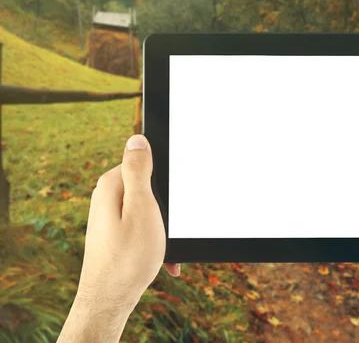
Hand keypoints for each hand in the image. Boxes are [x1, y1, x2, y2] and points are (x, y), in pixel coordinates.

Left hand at [58, 135, 179, 342]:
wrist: (109, 301)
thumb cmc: (128, 257)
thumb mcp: (142, 207)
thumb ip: (138, 171)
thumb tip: (136, 140)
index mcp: (111, 185)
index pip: (144, 163)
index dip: (164, 181)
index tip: (171, 202)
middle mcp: (106, 198)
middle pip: (148, 188)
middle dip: (166, 209)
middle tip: (170, 230)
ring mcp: (109, 216)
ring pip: (148, 211)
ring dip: (163, 229)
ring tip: (166, 251)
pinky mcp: (114, 233)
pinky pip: (142, 229)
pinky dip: (155, 242)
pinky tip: (164, 260)